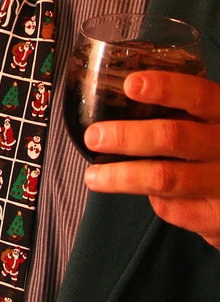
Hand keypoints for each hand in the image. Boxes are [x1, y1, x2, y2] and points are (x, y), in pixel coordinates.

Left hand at [84, 69, 219, 248]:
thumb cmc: (219, 148)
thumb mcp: (211, 121)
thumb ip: (183, 108)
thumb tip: (126, 90)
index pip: (197, 94)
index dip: (164, 88)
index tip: (130, 85)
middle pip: (173, 137)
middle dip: (126, 136)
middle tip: (95, 137)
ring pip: (165, 177)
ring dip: (122, 177)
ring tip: (94, 176)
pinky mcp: (217, 216)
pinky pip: (174, 209)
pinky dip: (153, 200)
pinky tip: (143, 193)